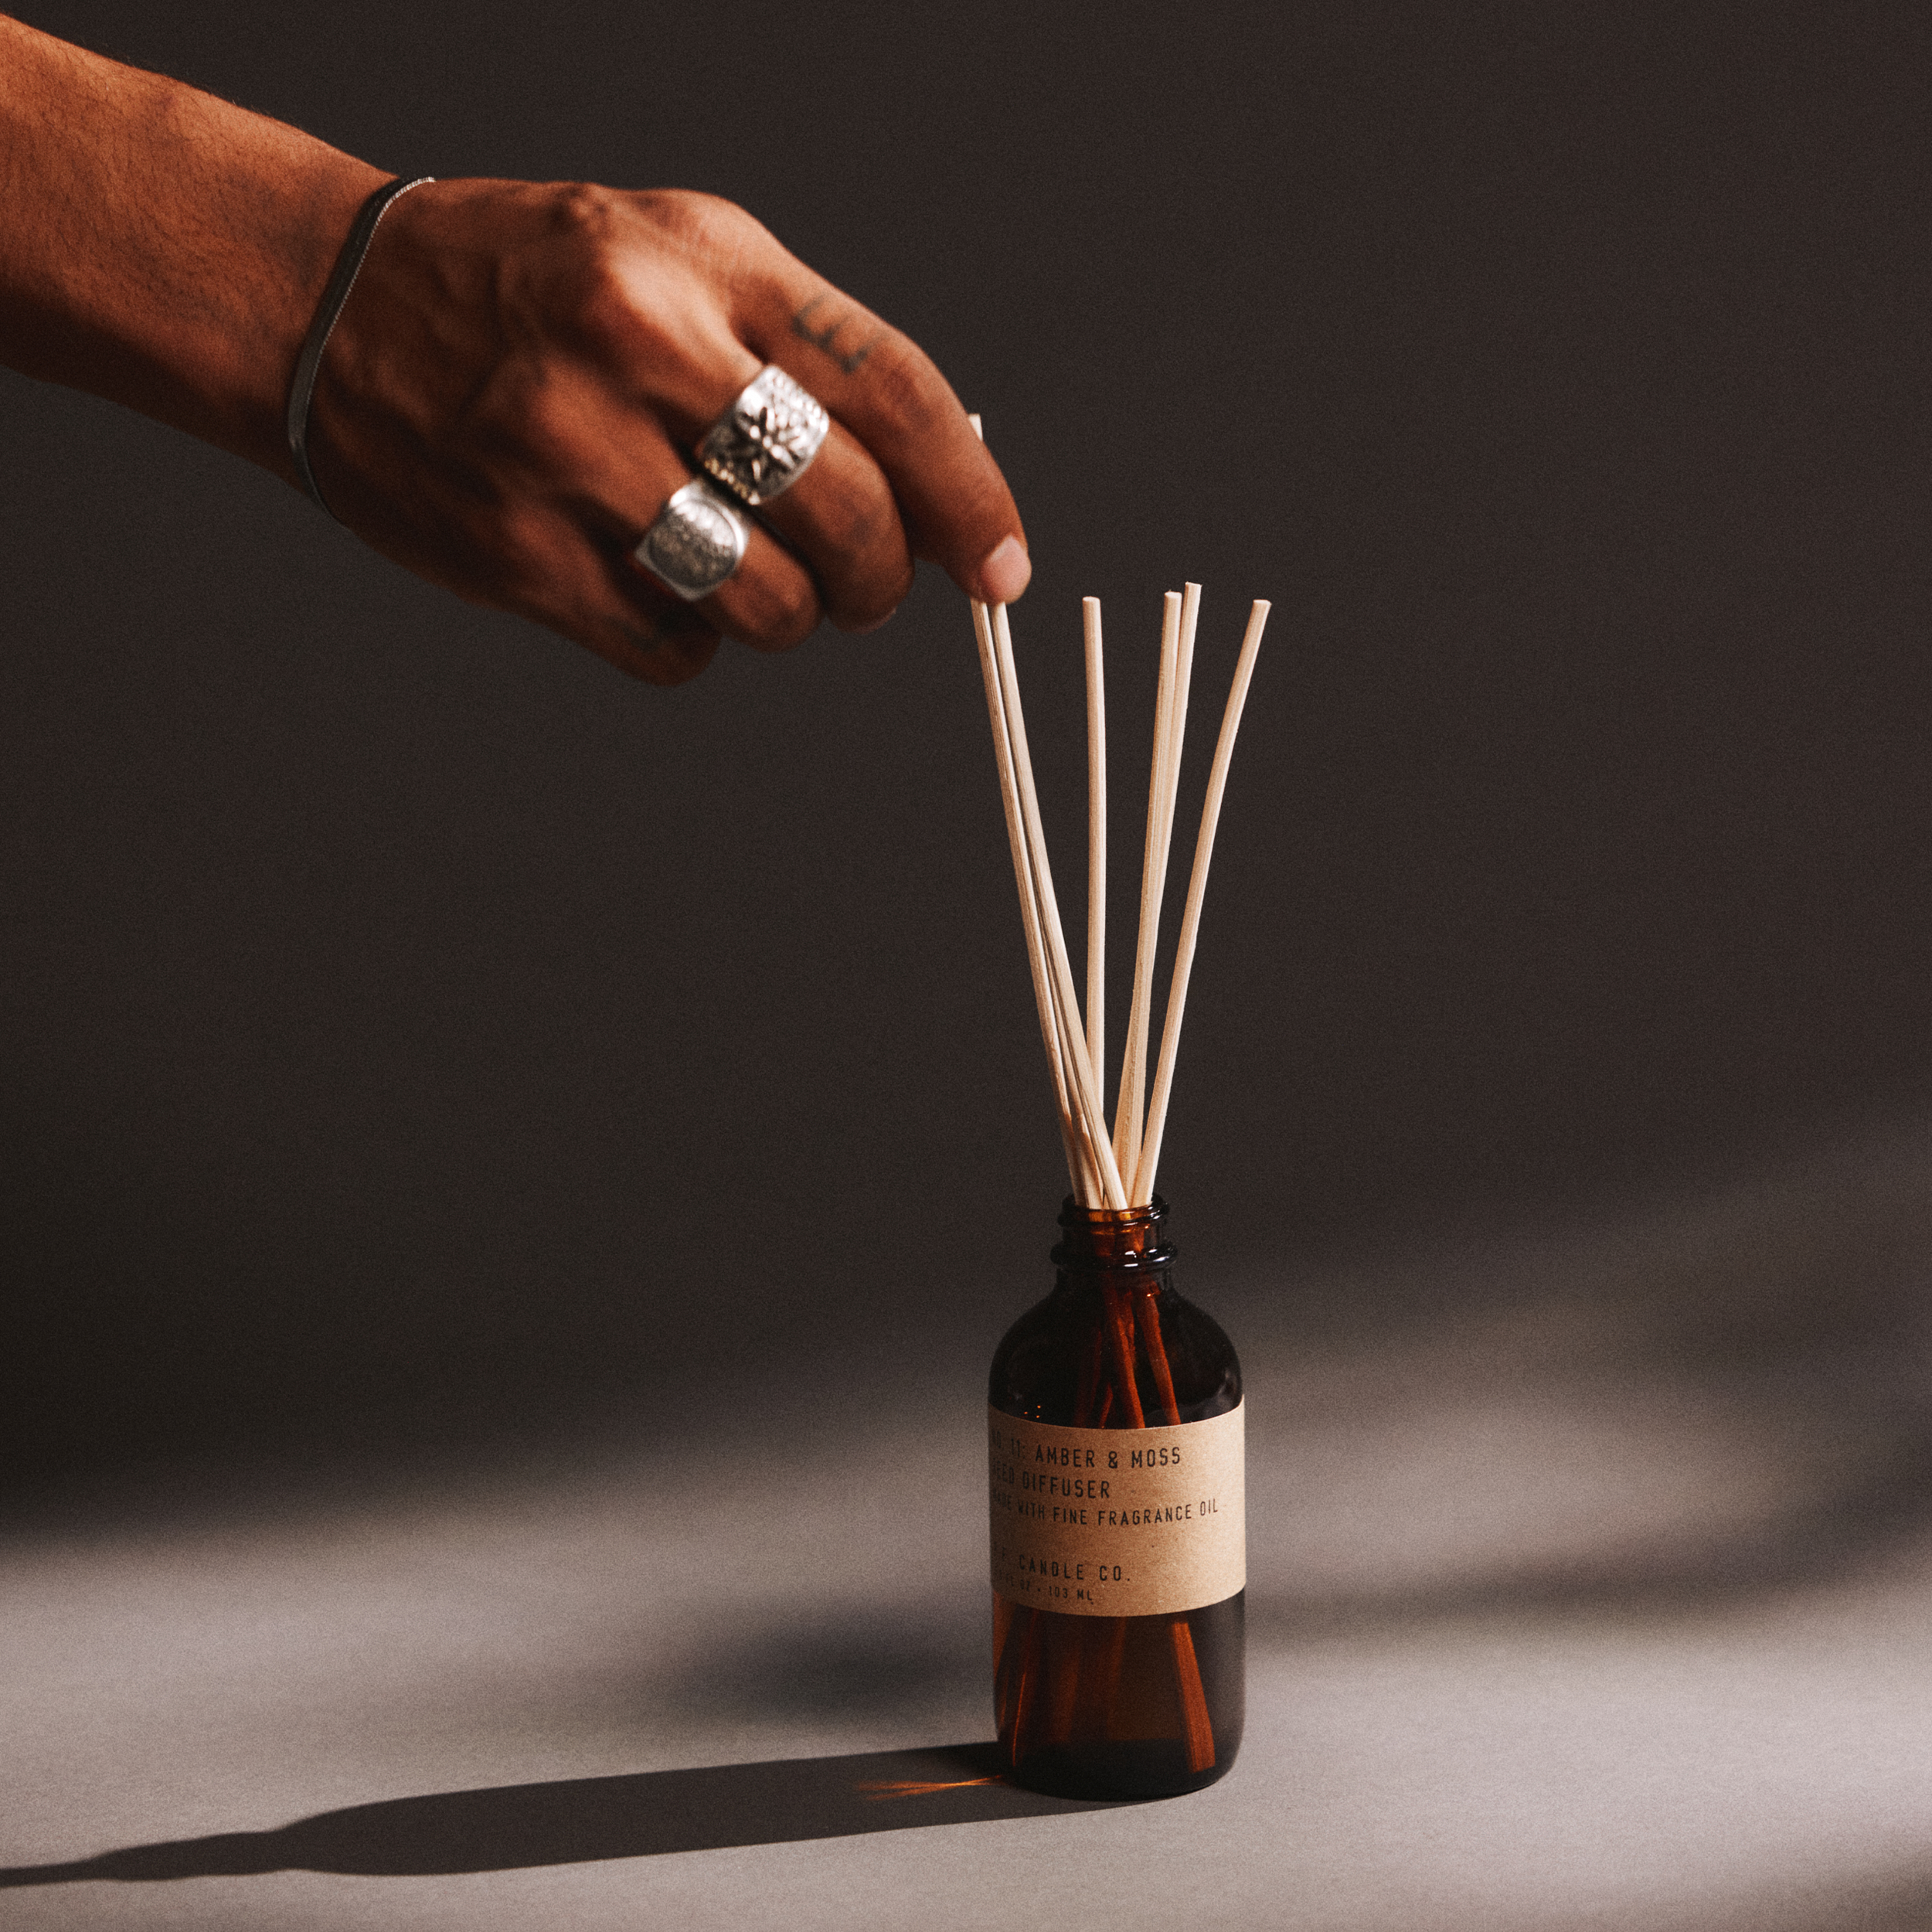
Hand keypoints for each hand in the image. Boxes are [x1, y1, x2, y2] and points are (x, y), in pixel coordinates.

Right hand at [311, 180, 1032, 683]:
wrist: (328, 301)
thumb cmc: (536, 285)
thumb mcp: (679, 255)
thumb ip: (806, 353)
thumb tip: (937, 497)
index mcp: (706, 262)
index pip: (895, 394)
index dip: (972, 500)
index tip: (1003, 570)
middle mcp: (641, 347)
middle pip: (847, 518)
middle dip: (880, 579)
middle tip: (862, 585)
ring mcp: (571, 455)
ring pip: (769, 606)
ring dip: (786, 619)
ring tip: (742, 575)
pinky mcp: (518, 556)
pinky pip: (674, 654)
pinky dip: (691, 645)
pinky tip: (651, 586)